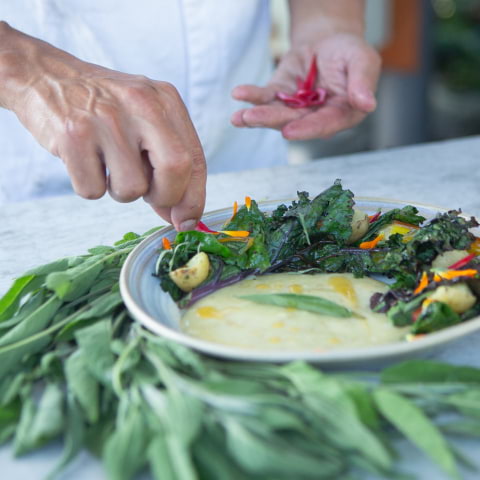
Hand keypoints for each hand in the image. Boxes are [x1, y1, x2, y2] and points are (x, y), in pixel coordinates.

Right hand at [0, 23, 205, 230]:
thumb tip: (181, 217)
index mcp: (165, 100)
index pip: (195, 158)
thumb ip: (166, 165)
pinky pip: (93, 191)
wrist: (45, 76)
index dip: (194, 197)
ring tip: (108, 166)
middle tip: (149, 196)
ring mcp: (106, 118)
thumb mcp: (144, 123)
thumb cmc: (104, 108)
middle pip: (176, 169)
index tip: (187, 220)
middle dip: (166, 197)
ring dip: (121, 192)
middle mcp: (140, 104)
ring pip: (132, 189)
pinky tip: (85, 161)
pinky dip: (90, 186)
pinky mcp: (73, 134)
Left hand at [231, 33, 380, 139]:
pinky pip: (264, 97)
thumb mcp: (363, 60)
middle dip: (272, 121)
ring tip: (239, 117)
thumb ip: (363, 82)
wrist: (329, 41)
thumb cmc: (350, 53)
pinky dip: (251, 96)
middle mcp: (315, 117)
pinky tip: (238, 94)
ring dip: (256, 116)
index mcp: (340, 114)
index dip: (306, 129)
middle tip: (252, 119)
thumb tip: (367, 104)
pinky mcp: (279, 95)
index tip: (288, 131)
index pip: (323, 124)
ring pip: (275, 115)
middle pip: (293, 122)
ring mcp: (294, 108)